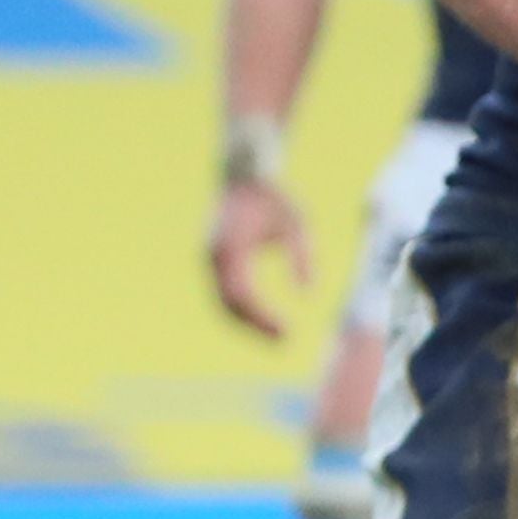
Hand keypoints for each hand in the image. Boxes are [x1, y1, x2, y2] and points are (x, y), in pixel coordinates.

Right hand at [207, 172, 316, 340]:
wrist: (244, 177)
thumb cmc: (275, 199)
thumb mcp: (298, 224)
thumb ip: (302, 256)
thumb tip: (308, 293)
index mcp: (231, 248)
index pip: (242, 295)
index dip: (262, 317)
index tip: (287, 330)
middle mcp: (214, 256)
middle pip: (229, 305)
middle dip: (254, 327)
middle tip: (284, 341)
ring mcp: (209, 259)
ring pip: (223, 302)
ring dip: (247, 322)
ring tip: (277, 335)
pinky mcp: (213, 260)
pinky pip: (224, 292)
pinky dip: (241, 309)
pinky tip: (263, 319)